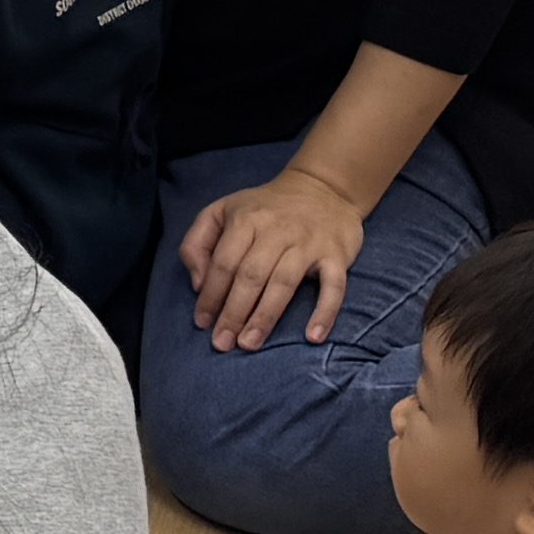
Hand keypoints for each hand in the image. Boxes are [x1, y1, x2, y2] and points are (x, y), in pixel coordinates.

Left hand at [178, 164, 373, 354]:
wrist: (323, 188)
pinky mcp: (337, 255)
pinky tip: (313, 337)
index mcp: (246, 220)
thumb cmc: (263, 208)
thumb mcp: (221, 211)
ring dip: (265, 317)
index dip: (210, 295)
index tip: (202, 322)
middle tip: (222, 343)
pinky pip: (334, 287)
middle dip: (233, 312)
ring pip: (284, 284)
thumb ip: (197, 243)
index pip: (224, 263)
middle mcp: (277, 231)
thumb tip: (198, 284)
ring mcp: (309, 243)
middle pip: (251, 276)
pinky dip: (325, 312)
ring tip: (249, 344)